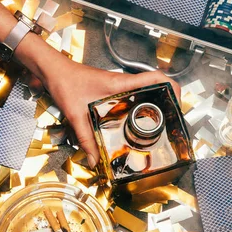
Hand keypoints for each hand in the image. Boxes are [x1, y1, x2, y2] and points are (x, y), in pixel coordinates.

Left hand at [16, 33, 179, 168]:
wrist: (52, 71)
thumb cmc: (65, 83)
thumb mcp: (76, 114)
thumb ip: (86, 139)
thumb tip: (95, 161)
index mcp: (121, 84)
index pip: (156, 78)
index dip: (172, 87)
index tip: (178, 102)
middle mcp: (123, 83)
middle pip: (156, 86)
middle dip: (167, 101)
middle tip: (170, 121)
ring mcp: (118, 87)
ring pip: (144, 92)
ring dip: (154, 104)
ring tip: (157, 125)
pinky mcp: (111, 91)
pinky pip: (131, 97)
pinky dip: (138, 107)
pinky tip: (133, 124)